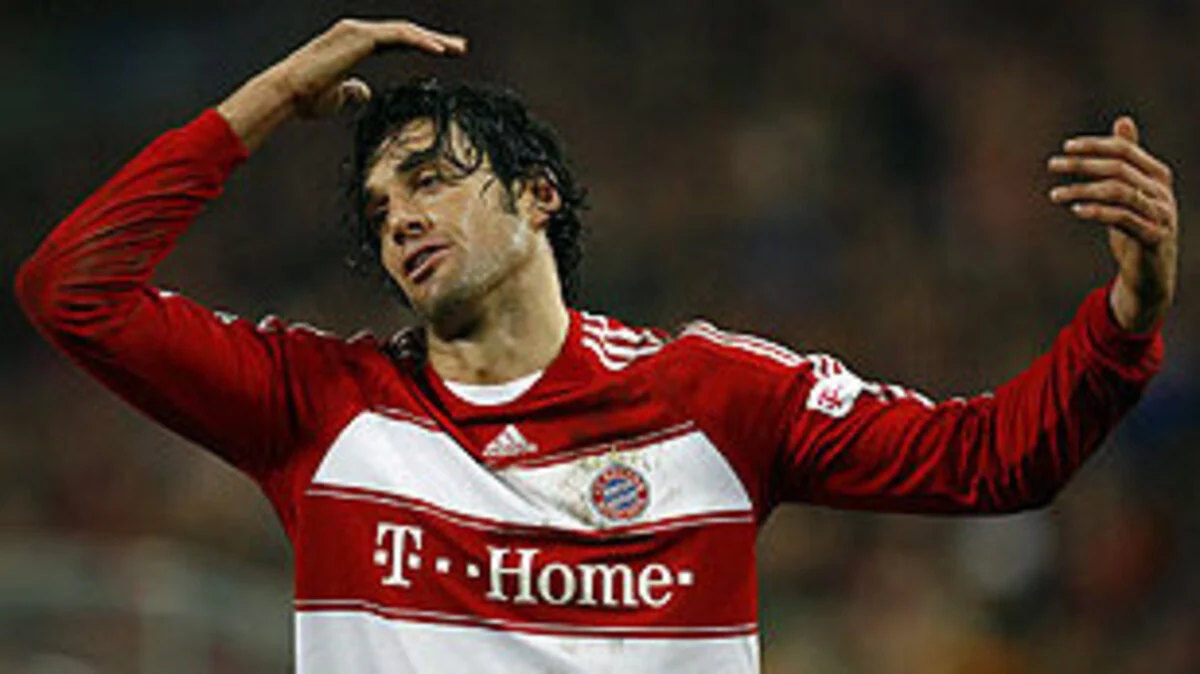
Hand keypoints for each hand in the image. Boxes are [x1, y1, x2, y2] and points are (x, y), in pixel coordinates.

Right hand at [217, 19, 466, 150]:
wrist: (286, 95)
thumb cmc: (307, 99)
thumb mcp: (337, 97)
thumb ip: (353, 91)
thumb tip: (364, 92)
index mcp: (353, 43)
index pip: (395, 40)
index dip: (419, 45)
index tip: (443, 53)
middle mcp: (356, 31)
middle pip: (404, 32)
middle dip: (433, 40)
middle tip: (459, 48)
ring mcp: (357, 31)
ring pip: (404, 31)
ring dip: (432, 40)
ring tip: (456, 49)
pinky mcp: (358, 36)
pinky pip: (396, 36)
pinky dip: (418, 42)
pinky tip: (438, 50)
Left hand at [1048, 116, 1178, 332]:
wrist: (1150, 273)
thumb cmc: (1137, 226)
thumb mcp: (1131, 191)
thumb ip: (1127, 159)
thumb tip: (1123, 120)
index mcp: (1158, 175)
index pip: (1125, 150)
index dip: (1095, 146)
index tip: (1066, 147)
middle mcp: (1162, 191)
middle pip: (1118, 168)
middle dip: (1082, 165)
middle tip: (1052, 165)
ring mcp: (1161, 214)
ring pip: (1118, 192)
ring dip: (1082, 190)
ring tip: (1055, 194)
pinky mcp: (1153, 237)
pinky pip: (1123, 219)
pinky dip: (1097, 211)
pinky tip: (1075, 210)